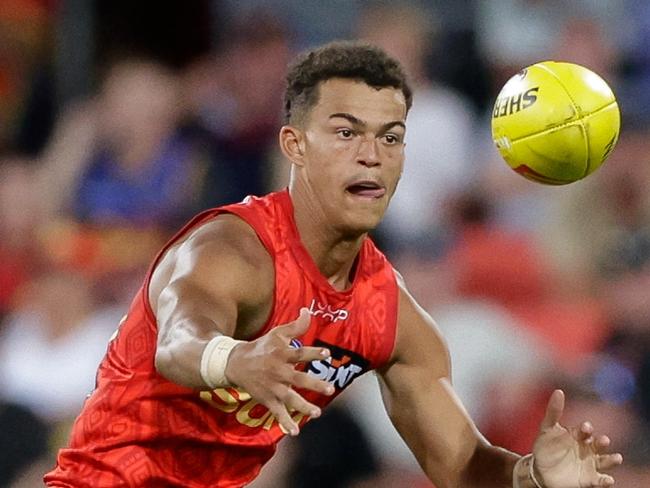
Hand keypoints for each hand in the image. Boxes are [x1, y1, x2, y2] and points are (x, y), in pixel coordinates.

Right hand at [224, 308, 333, 434]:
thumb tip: (307, 310)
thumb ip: (295, 326)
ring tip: (316, 413)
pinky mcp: (268, 399)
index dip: (313, 353)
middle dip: (314, 384)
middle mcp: (279, 371)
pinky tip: (295, 431)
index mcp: (282, 354)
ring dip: (303, 407)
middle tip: (330, 389)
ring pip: (290, 399)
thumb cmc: (261, 347)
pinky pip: (277, 412)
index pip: (300, 353)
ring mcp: (273, 387)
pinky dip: (285, 422)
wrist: (235, 363)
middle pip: (298, 378)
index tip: (327, 354)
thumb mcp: (277, 334)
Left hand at [532, 390, 622, 486]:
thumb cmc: (546, 446)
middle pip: (598, 444)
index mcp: (578, 435)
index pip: (584, 430)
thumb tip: (559, 391)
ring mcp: (590, 463)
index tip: (585, 428)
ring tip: (616, 458)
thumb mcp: (547, 429)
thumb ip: (553, 411)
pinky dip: (606, 480)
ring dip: (612, 459)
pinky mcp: (589, 479)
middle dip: (602, 442)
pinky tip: (608, 480)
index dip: (585, 428)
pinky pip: (600, 480)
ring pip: (605, 461)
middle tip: (603, 441)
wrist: (540, 470)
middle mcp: (588, 448)